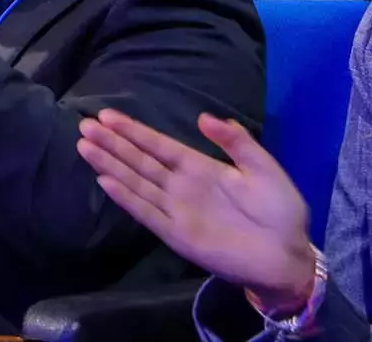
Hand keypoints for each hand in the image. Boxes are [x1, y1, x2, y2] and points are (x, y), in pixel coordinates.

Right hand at [79, 109, 315, 314]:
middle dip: (112, 143)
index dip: (133, 130)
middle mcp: (180, 186)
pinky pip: (146, 212)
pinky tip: (105, 182)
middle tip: (84, 125)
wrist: (288, 256)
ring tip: (85, 146)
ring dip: (110, 165)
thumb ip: (235, 142)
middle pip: (139, 160)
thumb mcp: (262, 167)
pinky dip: (126, 198)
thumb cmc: (279, 210)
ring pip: (135, 182)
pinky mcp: (176, 234)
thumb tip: (203, 117)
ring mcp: (175, 210)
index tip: (107, 115)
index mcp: (199, 167)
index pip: (158, 145)